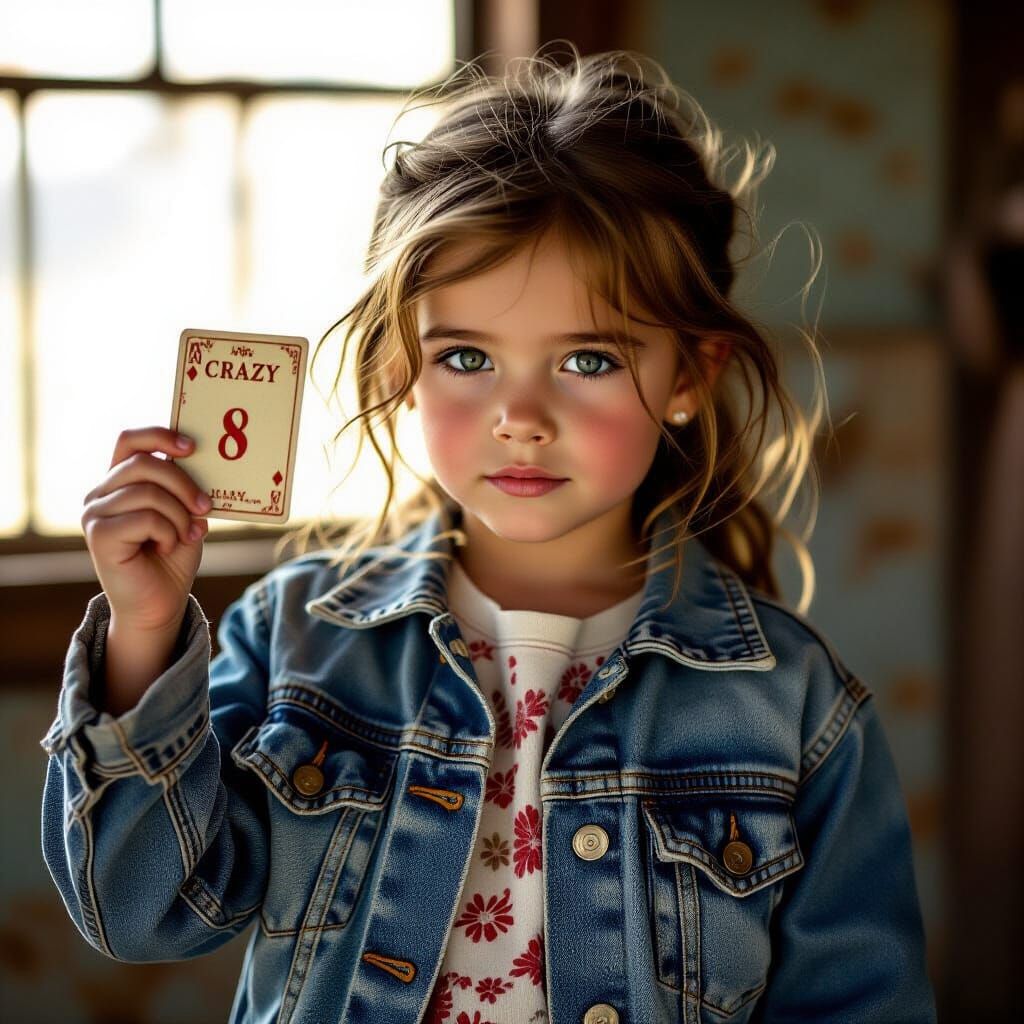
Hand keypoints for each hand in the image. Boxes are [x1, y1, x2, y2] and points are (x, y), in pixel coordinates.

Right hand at [81, 426, 211, 632]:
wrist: (159, 604)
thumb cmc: (171, 558)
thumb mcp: (185, 515)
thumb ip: (185, 489)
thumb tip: (203, 463)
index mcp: (119, 482)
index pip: (130, 440)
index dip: (160, 435)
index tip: (192, 448)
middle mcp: (100, 493)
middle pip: (144, 463)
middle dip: (183, 483)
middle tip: (204, 507)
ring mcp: (95, 513)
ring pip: (147, 492)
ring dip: (179, 515)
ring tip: (186, 534)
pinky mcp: (98, 535)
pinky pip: (144, 518)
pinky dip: (168, 532)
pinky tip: (167, 547)